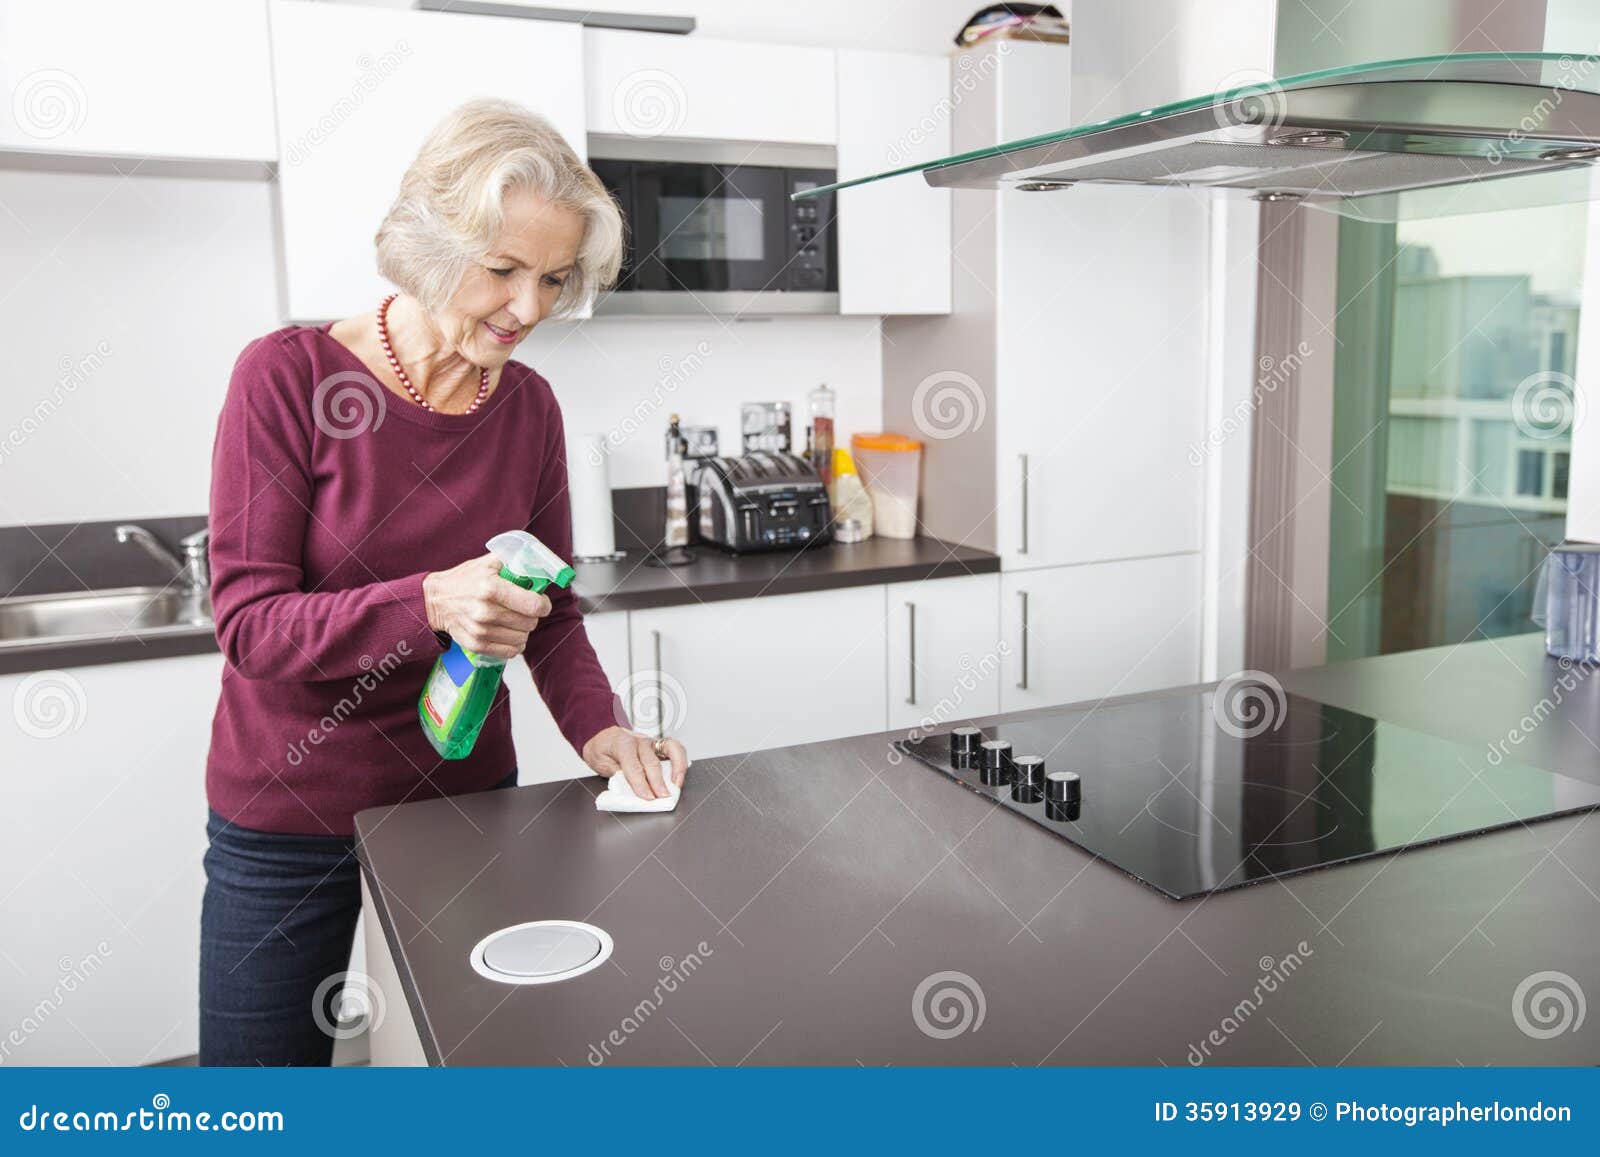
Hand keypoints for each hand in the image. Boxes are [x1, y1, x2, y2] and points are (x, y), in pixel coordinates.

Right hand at [422, 553, 550, 658]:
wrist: (436, 600)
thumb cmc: (464, 580)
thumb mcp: (488, 562)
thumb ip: (515, 561)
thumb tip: (539, 564)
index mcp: (491, 588)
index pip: (534, 605)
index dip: (543, 604)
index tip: (541, 601)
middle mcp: (486, 612)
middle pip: (530, 623)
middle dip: (532, 615)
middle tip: (523, 608)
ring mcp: (481, 631)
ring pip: (522, 638)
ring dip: (522, 630)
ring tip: (513, 619)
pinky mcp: (476, 645)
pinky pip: (510, 652)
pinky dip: (514, 644)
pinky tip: (507, 632)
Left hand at [582, 726, 688, 799]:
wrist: (603, 736)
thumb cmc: (601, 750)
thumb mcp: (599, 762)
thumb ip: (615, 775)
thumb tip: (629, 790)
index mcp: (621, 743)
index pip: (633, 764)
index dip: (640, 782)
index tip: (647, 796)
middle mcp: (639, 740)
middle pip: (651, 761)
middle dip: (658, 781)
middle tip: (662, 796)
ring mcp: (651, 741)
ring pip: (671, 748)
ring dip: (677, 768)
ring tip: (677, 784)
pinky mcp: (659, 745)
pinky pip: (675, 749)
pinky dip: (681, 761)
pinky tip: (680, 775)